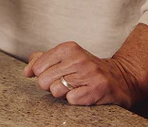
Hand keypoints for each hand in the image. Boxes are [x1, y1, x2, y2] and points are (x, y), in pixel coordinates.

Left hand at [23, 41, 141, 106]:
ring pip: (56, 90)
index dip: (40, 74)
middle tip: (64, 82)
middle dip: (50, 86)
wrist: (119, 77)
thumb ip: (44, 59)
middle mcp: (78, 58)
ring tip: (75, 87)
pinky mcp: (97, 89)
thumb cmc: (87, 68)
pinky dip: (74, 100)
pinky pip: (71, 100)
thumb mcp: (66, 57)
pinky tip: (83, 94)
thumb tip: (27, 70)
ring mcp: (88, 73)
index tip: (51, 74)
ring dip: (63, 94)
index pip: (38, 66)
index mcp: (68, 48)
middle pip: (44, 80)